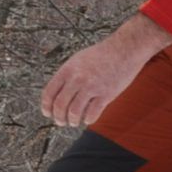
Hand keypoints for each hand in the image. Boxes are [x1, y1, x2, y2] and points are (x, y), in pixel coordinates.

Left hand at [39, 14, 171, 129]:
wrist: (125, 49)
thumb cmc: (103, 54)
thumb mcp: (78, 60)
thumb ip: (67, 75)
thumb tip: (58, 92)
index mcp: (67, 70)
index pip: (49, 93)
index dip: (46, 107)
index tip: (48, 113)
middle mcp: (77, 79)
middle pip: (60, 105)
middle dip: (58, 117)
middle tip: (61, 122)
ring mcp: (92, 87)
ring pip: (74, 112)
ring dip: (72, 120)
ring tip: (74, 122)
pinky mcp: (106, 94)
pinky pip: (92, 113)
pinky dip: (88, 119)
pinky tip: (88, 119)